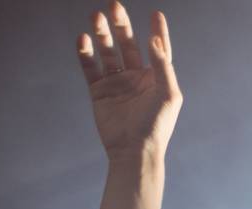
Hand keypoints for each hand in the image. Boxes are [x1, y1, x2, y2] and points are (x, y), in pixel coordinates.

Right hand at [75, 5, 182, 162]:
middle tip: (114, 6)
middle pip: (128, 44)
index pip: (158, 49)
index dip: (158, 32)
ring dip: (102, 34)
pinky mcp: (99, 91)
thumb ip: (162, 66)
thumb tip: (154, 40)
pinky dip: (86, 53)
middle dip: (121, 26)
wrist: (133, 150)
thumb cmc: (156, 126)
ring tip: (97, 16)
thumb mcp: (168, 94)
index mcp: (156, 78)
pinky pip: (90, 67)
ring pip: (108, 52)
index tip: (156, 14)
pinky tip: (84, 39)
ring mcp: (117, 83)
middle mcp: (136, 78)